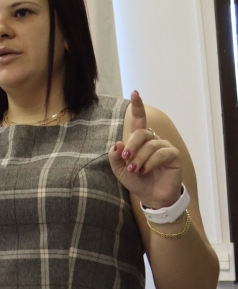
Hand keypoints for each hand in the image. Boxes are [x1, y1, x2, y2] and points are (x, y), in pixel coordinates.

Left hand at [109, 90, 182, 208]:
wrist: (151, 196)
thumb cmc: (136, 180)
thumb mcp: (119, 169)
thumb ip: (115, 156)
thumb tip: (117, 143)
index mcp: (139, 140)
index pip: (139, 119)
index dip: (138, 106)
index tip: (135, 93)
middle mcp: (152, 140)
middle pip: (141, 132)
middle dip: (132, 145)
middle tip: (127, 159)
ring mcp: (164, 146)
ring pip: (150, 144)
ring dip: (140, 158)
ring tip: (135, 170)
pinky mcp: (174, 155)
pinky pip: (162, 153)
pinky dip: (151, 162)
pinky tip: (145, 170)